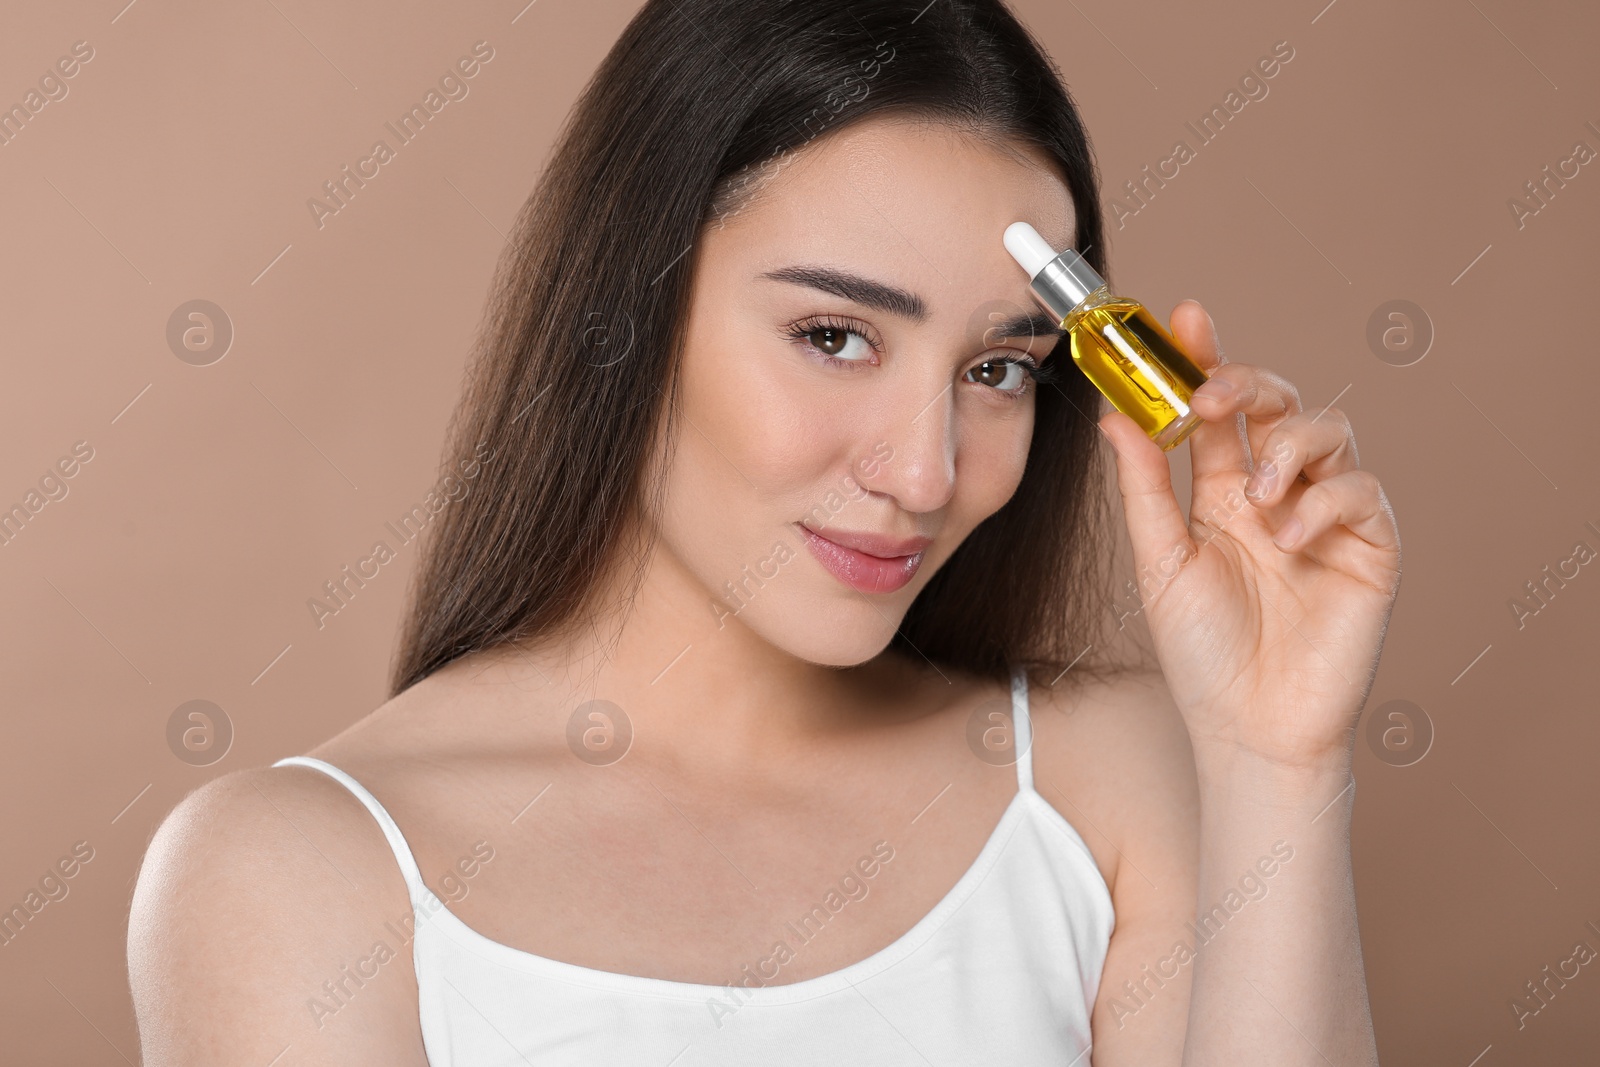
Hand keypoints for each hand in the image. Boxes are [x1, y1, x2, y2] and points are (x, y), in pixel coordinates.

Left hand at [1098, 300, 1400, 773]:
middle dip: (1251, 382)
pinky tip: (1288, 540)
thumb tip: (1113, 416)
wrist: (1249, 729)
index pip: (1218, 412)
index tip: (1186, 316)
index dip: (1207, 360)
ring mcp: (1326, 516)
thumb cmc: (1202, 654)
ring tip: (1255, 496)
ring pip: (1329, 433)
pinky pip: (1362, 494)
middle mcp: (1276, 493)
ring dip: (1288, 447)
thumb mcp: (1158, 564)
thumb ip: (1143, 489)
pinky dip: (1323, 504)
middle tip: (1218, 392)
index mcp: (1220, 492)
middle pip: (1279, 404)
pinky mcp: (1370, 547)